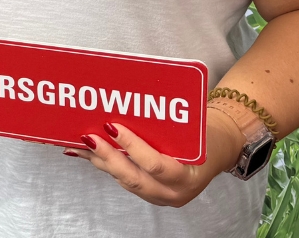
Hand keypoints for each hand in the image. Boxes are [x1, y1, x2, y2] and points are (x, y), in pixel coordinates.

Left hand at [62, 110, 243, 207]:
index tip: (113, 127)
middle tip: (89, 137)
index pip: (155, 164)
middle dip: (107, 157)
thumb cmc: (206, 135)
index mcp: (187, 177)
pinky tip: (87, 152)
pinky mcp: (148, 192)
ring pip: (123, 180)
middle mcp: (172, 192)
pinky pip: (123, 179)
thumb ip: (167, 123)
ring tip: (80, 142)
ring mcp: (159, 196)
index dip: (132, 146)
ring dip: (100, 160)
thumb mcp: (193, 129)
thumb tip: (130, 102)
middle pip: (133, 178)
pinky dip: (105, 164)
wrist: (218, 151)